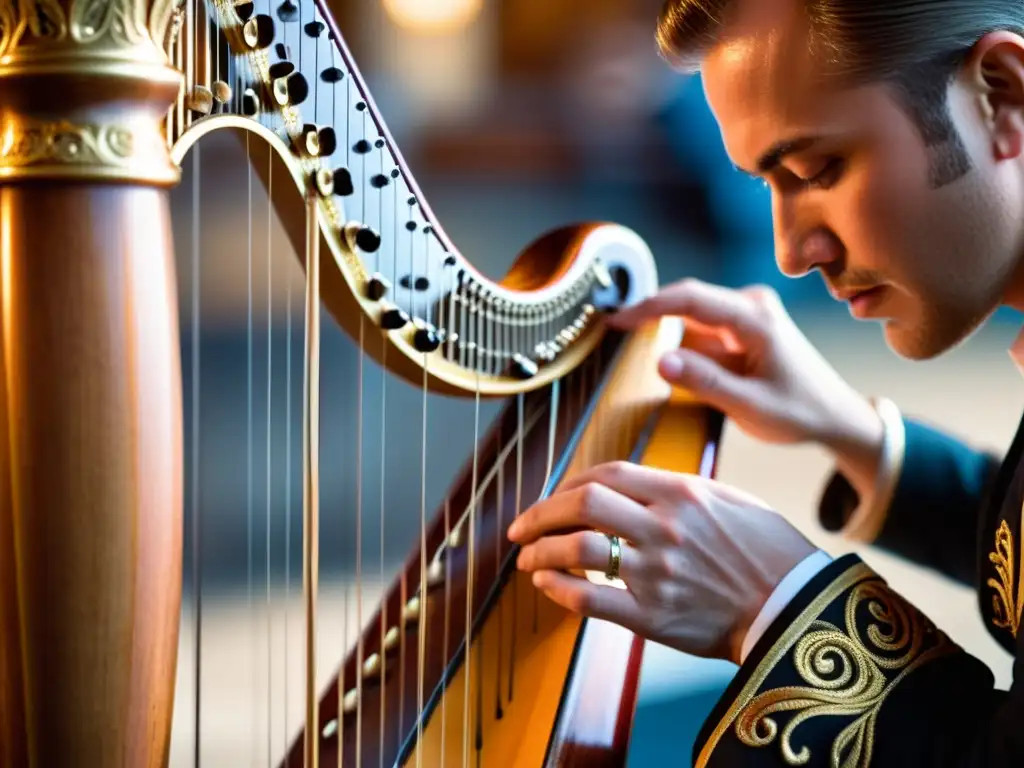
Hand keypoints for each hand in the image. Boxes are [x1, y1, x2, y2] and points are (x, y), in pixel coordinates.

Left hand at [507, 461, 815, 664]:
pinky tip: (546, 585)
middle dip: (541, 513)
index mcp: (681, 493)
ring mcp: (656, 571)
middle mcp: (664, 527)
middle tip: (521, 527)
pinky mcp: (654, 616)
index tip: (554, 497)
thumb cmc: (768, 551)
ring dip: (541, 551)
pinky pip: (591, 600)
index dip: (570, 482)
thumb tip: (633, 487)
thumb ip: (677, 490)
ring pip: (578, 549)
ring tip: (527, 558)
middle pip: (582, 504)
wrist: (796, 607)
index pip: (607, 474)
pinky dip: (559, 590)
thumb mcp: (729, 500)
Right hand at [609, 278, 883, 497]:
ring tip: (628, 347)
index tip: (615, 320)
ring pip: (690, 316)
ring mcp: (745, 314)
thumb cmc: (800, 412)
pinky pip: (700, 330)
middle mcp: (750, 305)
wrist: (834, 416)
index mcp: (756, 318)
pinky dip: (679, 344)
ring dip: (663, 331)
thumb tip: (659, 360)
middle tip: (610, 332)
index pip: (690, 299)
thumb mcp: (750, 405)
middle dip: (648, 316)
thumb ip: (704, 382)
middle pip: (686, 301)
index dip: (648, 306)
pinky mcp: (740, 327)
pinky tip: (662, 361)